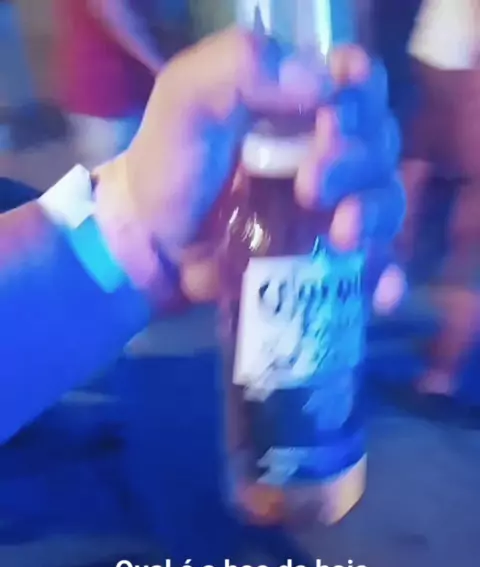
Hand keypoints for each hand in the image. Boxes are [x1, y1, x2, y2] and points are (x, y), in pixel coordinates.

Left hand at [93, 27, 405, 312]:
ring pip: (386, 203)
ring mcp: (332, 209)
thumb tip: (318, 83)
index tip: (330, 121)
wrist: (151, 247)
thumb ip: (240, 68)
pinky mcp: (328, 259)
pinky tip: (379, 292)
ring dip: (376, 217)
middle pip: (380, 146)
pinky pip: (375, 265)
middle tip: (310, 187)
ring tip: (343, 235)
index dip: (360, 99)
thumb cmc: (168, 166)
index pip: (359, 86)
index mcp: (300, 104)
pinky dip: (386, 276)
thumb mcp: (188, 99)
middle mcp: (328, 152)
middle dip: (357, 164)